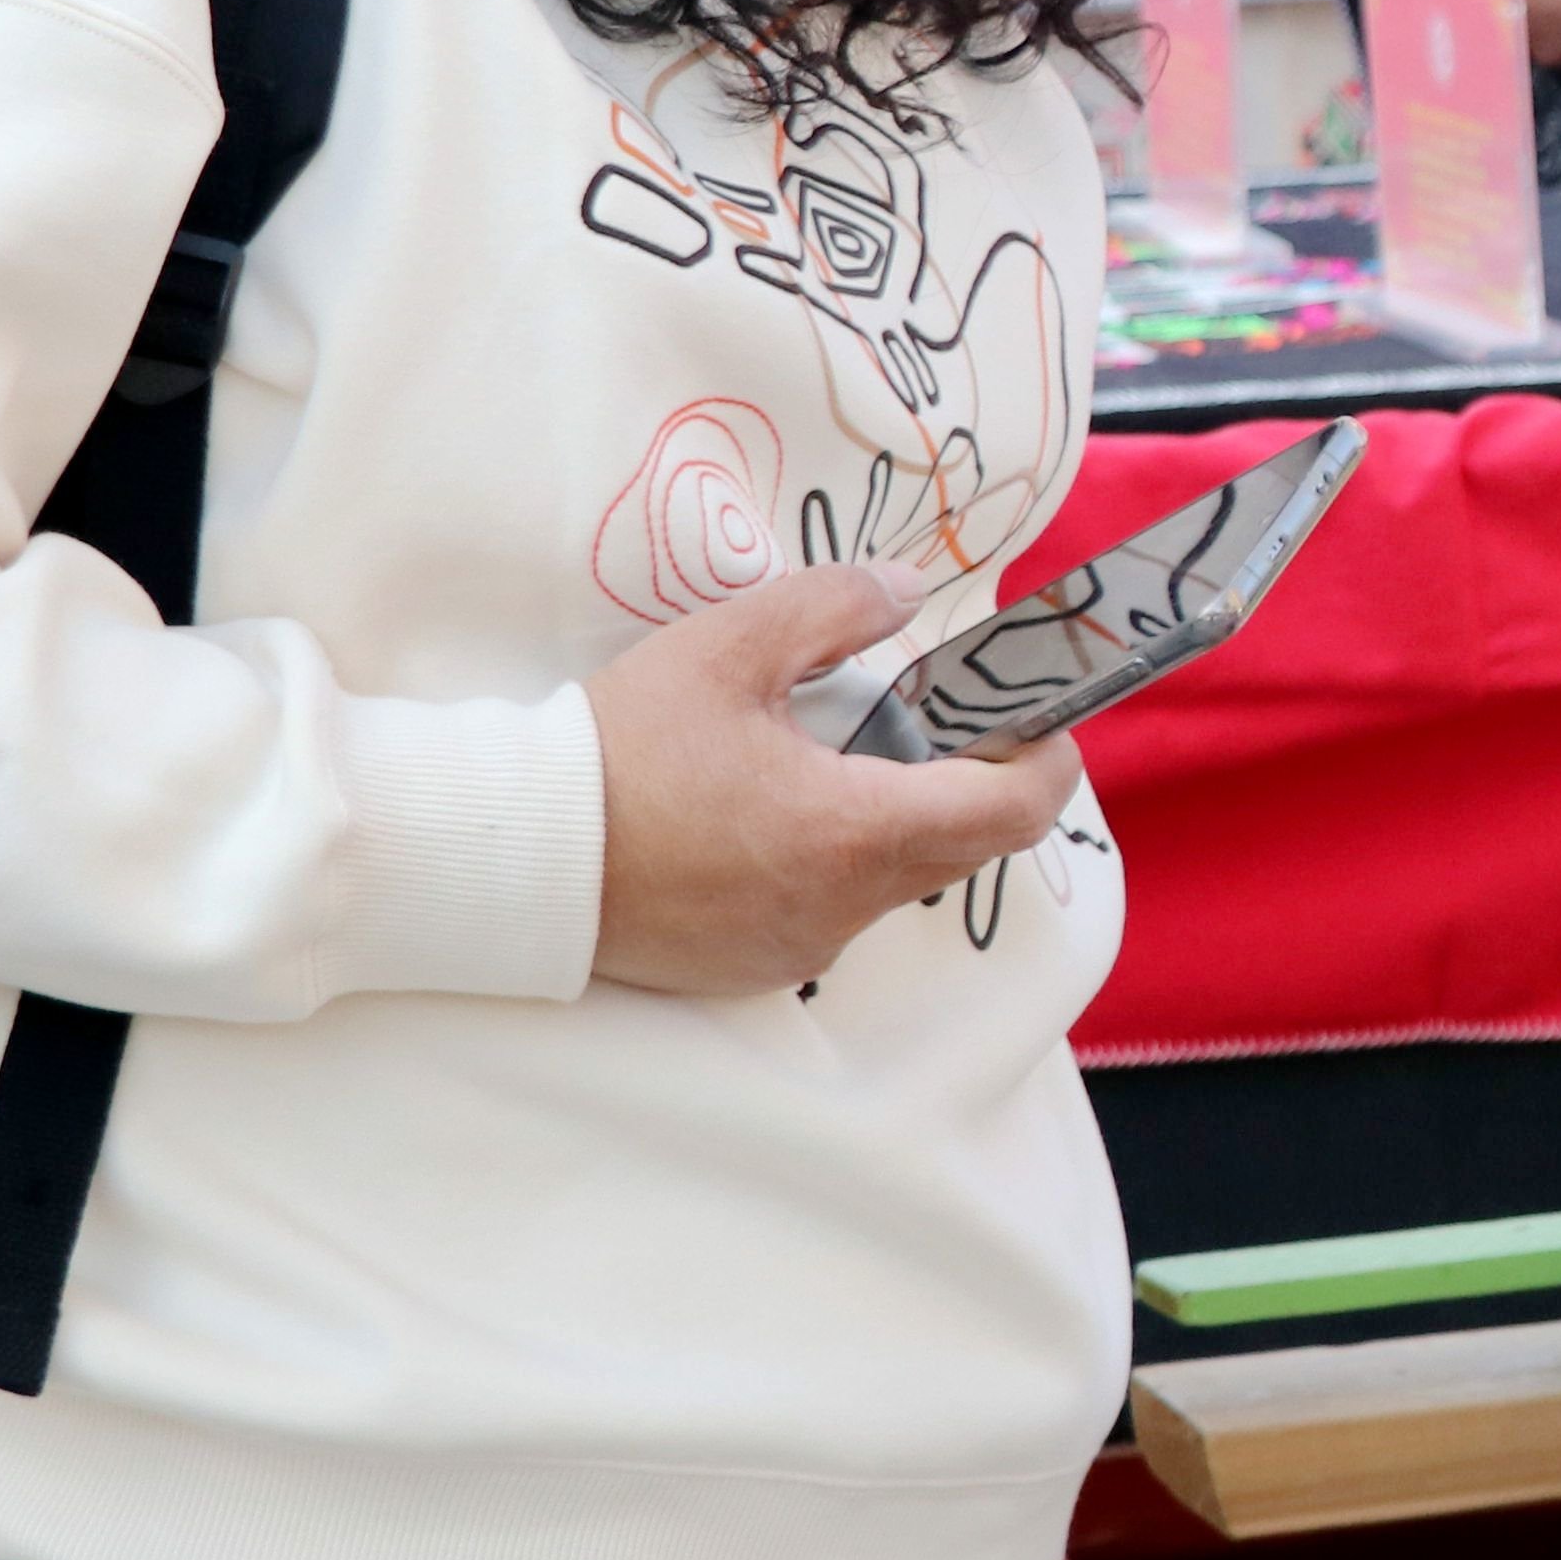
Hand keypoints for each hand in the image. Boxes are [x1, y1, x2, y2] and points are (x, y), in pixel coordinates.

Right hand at [579, 563, 1081, 996]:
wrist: (513, 855)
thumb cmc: (616, 751)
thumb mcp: (727, 648)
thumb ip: (833, 607)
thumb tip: (906, 593)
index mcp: (855, 830)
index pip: (1011, 812)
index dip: (1047, 762)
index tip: (1040, 720)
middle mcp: (844, 905)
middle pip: (962, 845)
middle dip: (966, 781)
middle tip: (923, 719)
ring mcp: (802, 945)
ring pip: (896, 879)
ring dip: (891, 819)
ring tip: (823, 756)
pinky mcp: (756, 966)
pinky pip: (834, 910)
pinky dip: (832, 859)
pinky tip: (766, 813)